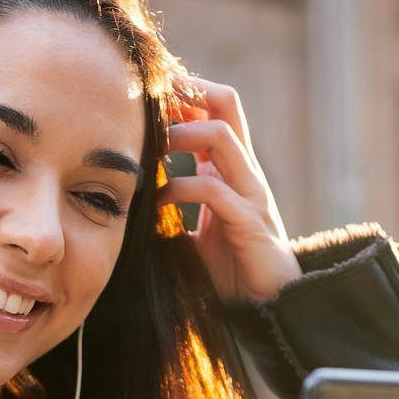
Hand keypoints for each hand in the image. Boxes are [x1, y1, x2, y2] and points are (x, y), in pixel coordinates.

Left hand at [158, 73, 301, 301]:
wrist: (268, 308)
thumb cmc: (232, 272)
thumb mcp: (196, 234)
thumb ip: (173, 214)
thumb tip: (130, 208)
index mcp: (232, 170)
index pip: (216, 110)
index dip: (185, 94)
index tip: (150, 95)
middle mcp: (245, 172)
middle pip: (227, 104)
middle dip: (189, 90)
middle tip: (152, 95)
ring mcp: (251, 193)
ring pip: (221, 135)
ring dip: (181, 132)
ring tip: (152, 146)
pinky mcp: (249, 222)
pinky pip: (212, 190)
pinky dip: (179, 189)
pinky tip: (157, 201)